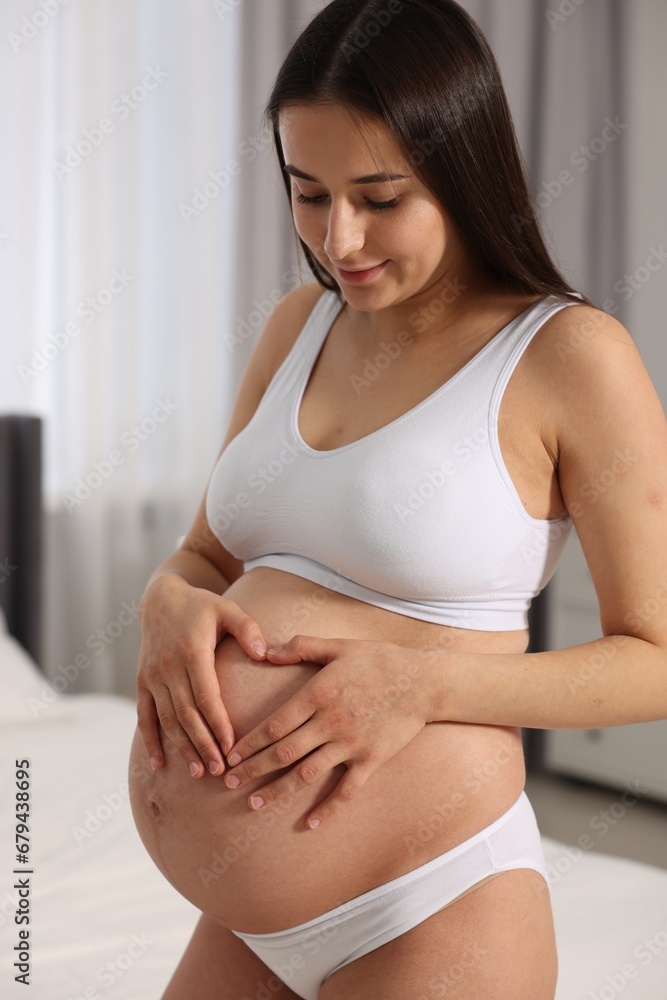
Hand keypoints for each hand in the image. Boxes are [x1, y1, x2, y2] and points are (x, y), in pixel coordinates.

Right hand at [136, 574, 267, 778]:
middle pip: (186, 714)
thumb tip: (264, 654)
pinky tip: (159, 764)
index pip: (206, 695)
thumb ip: (247, 628)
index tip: (232, 747)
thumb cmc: (202, 607)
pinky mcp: (142, 682)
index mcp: (192, 651)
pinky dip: (151, 741)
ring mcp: (152, 677)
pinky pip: (144, 716)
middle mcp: (168, 667)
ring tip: (199, 773)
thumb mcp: (227, 608)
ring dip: (182, 748)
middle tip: (220, 770)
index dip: (218, 723)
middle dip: (203, 745)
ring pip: (167, 720)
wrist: (160, 600)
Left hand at [223, 635, 436, 828]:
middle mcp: (331, 722)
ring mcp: (351, 744)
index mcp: (319, 693)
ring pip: (306, 774)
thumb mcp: (339, 645)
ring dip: (276, 791)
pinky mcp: (371, 760)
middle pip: (283, 752)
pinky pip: (346, 791)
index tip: (230, 755)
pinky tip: (309, 824)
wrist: (425, 681)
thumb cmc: (380, 659)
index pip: (275, 724)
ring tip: (253, 804)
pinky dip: (327, 810)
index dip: (250, 742)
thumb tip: (267, 650)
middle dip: (253, 770)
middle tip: (228, 783)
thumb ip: (301, 647)